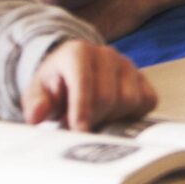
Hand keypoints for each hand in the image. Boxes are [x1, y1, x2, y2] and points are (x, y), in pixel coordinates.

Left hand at [27, 40, 157, 130]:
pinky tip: (114, 115)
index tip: (79, 131)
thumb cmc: (55, 85)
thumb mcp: (37, 92)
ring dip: (112, 118)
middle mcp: (106, 54)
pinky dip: (133, 114)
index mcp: (77, 52)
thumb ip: (36, 104)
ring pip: (130, 101)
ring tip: (94, 118)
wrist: (72, 75)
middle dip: (93, 119)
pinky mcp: (143, 79)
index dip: (81, 109)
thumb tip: (37, 115)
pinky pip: (148, 101)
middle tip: (78, 126)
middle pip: (108, 97)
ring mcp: (128, 65)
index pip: (83, 82)